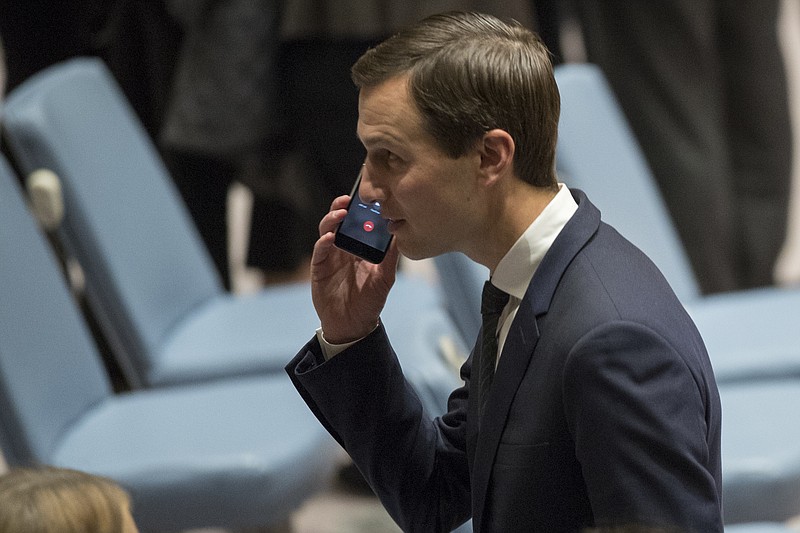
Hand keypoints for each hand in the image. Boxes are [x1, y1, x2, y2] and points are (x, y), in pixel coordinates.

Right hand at [310, 195, 399, 343]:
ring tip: (340, 214)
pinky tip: (330, 238)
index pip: (358, 223)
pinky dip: (323, 242)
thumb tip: (399, 236)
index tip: (365, 198)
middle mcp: (344, 248)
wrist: (353, 325)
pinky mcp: (319, 267)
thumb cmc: (370, 302)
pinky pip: (319, 250)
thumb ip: (390, 258)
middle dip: (341, 208)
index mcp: (360, 248)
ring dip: (332, 220)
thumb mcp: (385, 278)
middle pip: (340, 222)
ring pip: (327, 231)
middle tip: (347, 200)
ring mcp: (330, 257)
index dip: (359, 210)